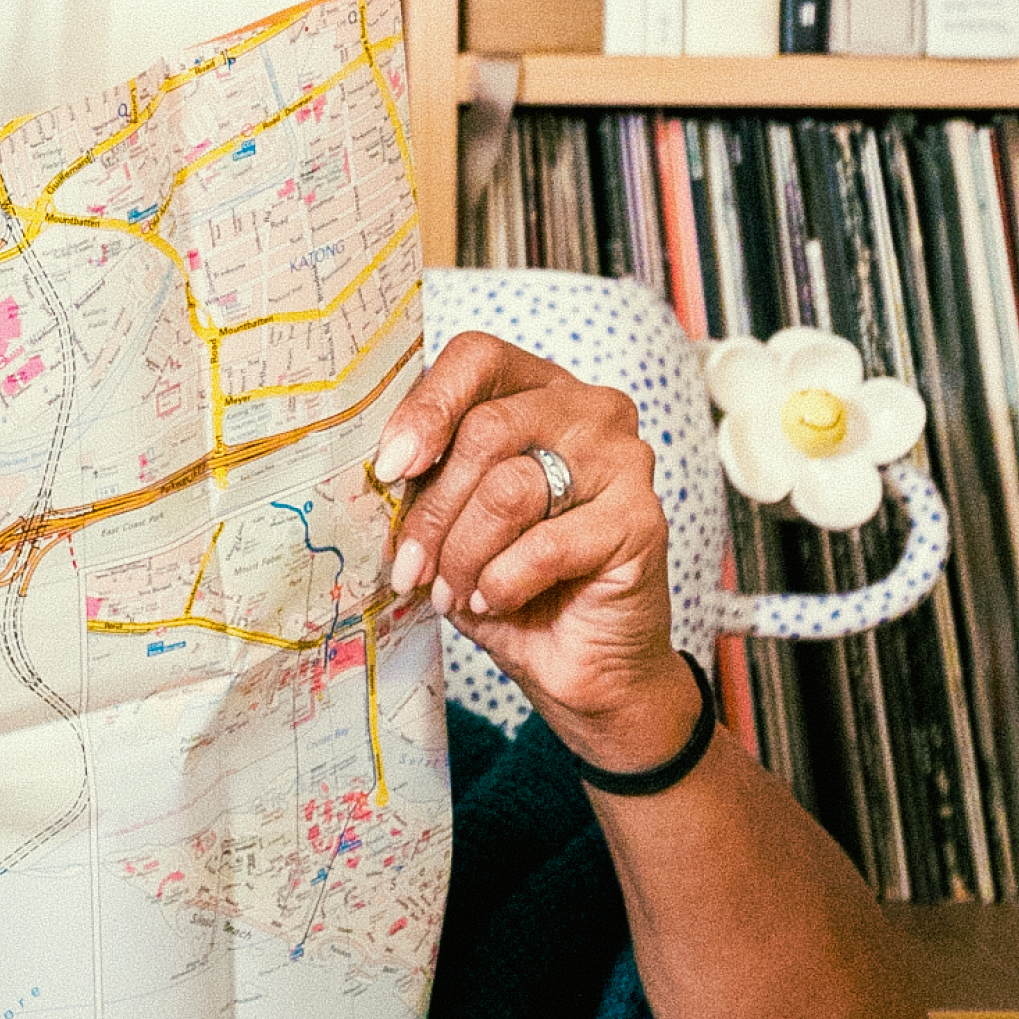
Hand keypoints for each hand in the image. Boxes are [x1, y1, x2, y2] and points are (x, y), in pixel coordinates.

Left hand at [376, 333, 697, 773]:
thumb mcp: (449, 519)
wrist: (575, 662)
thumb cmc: (503, 579)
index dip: (426, 407)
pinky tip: (497, 598)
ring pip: (510, 487)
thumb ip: (424, 478)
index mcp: (535, 390)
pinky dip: (504, 581)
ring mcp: (625, 459)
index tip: (389, 466)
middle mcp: (589, 409)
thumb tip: (375, 465)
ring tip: (453, 590)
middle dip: (432, 509)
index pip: (477, 356)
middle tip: (409, 566)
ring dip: (463, 552)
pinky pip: (546, 543)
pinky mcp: (643, 518)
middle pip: (486, 430)